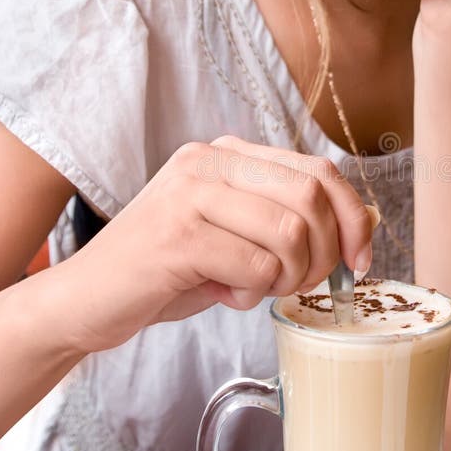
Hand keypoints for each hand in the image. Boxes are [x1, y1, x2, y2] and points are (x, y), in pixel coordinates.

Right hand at [58, 136, 373, 351]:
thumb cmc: (169, 269)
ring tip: (258, 289)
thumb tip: (363, 225)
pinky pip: (257, 268)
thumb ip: (286, 219)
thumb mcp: (235, 233)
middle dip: (325, 253)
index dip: (353, 217)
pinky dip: (253, 294)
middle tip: (305, 285)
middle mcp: (210, 160)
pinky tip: (225, 294)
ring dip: (289, 277)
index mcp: (228, 153)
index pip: (319, 169)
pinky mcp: (178, 236)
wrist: (87, 297)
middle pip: (312, 195)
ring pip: (290, 232)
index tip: (358, 260)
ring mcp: (191, 193)